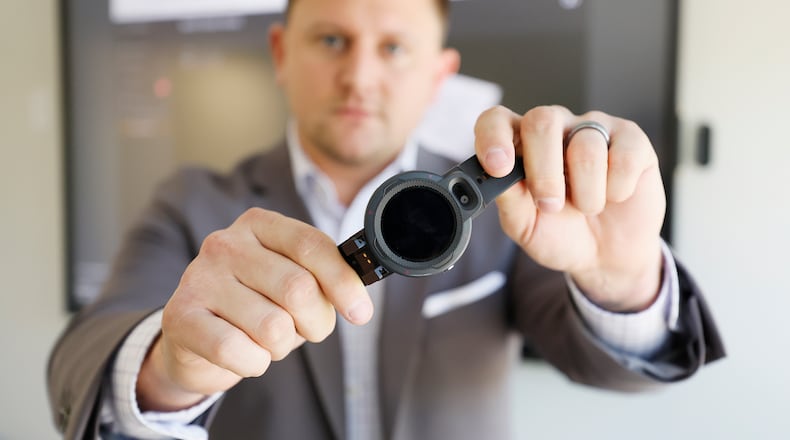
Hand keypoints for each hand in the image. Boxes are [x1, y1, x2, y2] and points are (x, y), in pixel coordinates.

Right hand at [137, 208, 370, 410]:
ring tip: (266, 340)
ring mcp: (199, 278)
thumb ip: (324, 282)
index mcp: (260, 225)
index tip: (360, 313)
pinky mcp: (180, 317)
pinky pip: (238, 351)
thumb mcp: (293, 284)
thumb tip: (359, 302)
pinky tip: (244, 354)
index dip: (344, 283)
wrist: (193, 339)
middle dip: (316, 322)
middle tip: (305, 330)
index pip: (313, 246)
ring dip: (282, 346)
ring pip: (273, 327)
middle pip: (298, 289)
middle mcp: (226, 243)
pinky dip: (253, 363)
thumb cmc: (256, 306)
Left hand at [474, 105, 664, 311]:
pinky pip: (623, 156)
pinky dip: (617, 189)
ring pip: (585, 146)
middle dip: (544, 171)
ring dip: (586, 192)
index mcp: (520, 144)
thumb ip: (508, 197)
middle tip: (550, 205)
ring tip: (587, 207)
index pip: (497, 120)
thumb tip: (495, 174)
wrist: (605, 256)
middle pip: (542, 121)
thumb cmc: (560, 234)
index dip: (494, 137)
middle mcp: (555, 128)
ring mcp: (593, 129)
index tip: (498, 167)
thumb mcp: (525, 225)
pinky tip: (615, 197)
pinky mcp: (631, 139)